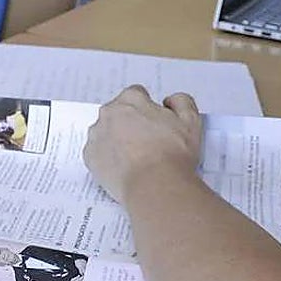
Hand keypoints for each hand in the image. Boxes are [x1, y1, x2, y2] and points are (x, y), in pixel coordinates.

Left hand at [83, 86, 201, 203]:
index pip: (136, 94)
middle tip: (147, 142)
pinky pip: (97, 152)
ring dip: (117, 139)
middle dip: (130, 122)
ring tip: (136, 157)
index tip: (154, 123)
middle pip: (119, 112)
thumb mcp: (190, 121)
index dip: (147, 108)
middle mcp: (109, 113)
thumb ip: (181, 102)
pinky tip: (125, 167)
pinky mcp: (90, 156)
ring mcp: (96, 135)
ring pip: (106, 131)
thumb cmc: (172, 155)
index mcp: (131, 100)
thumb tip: (170, 101)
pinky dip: (108, 157)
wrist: (155, 185)